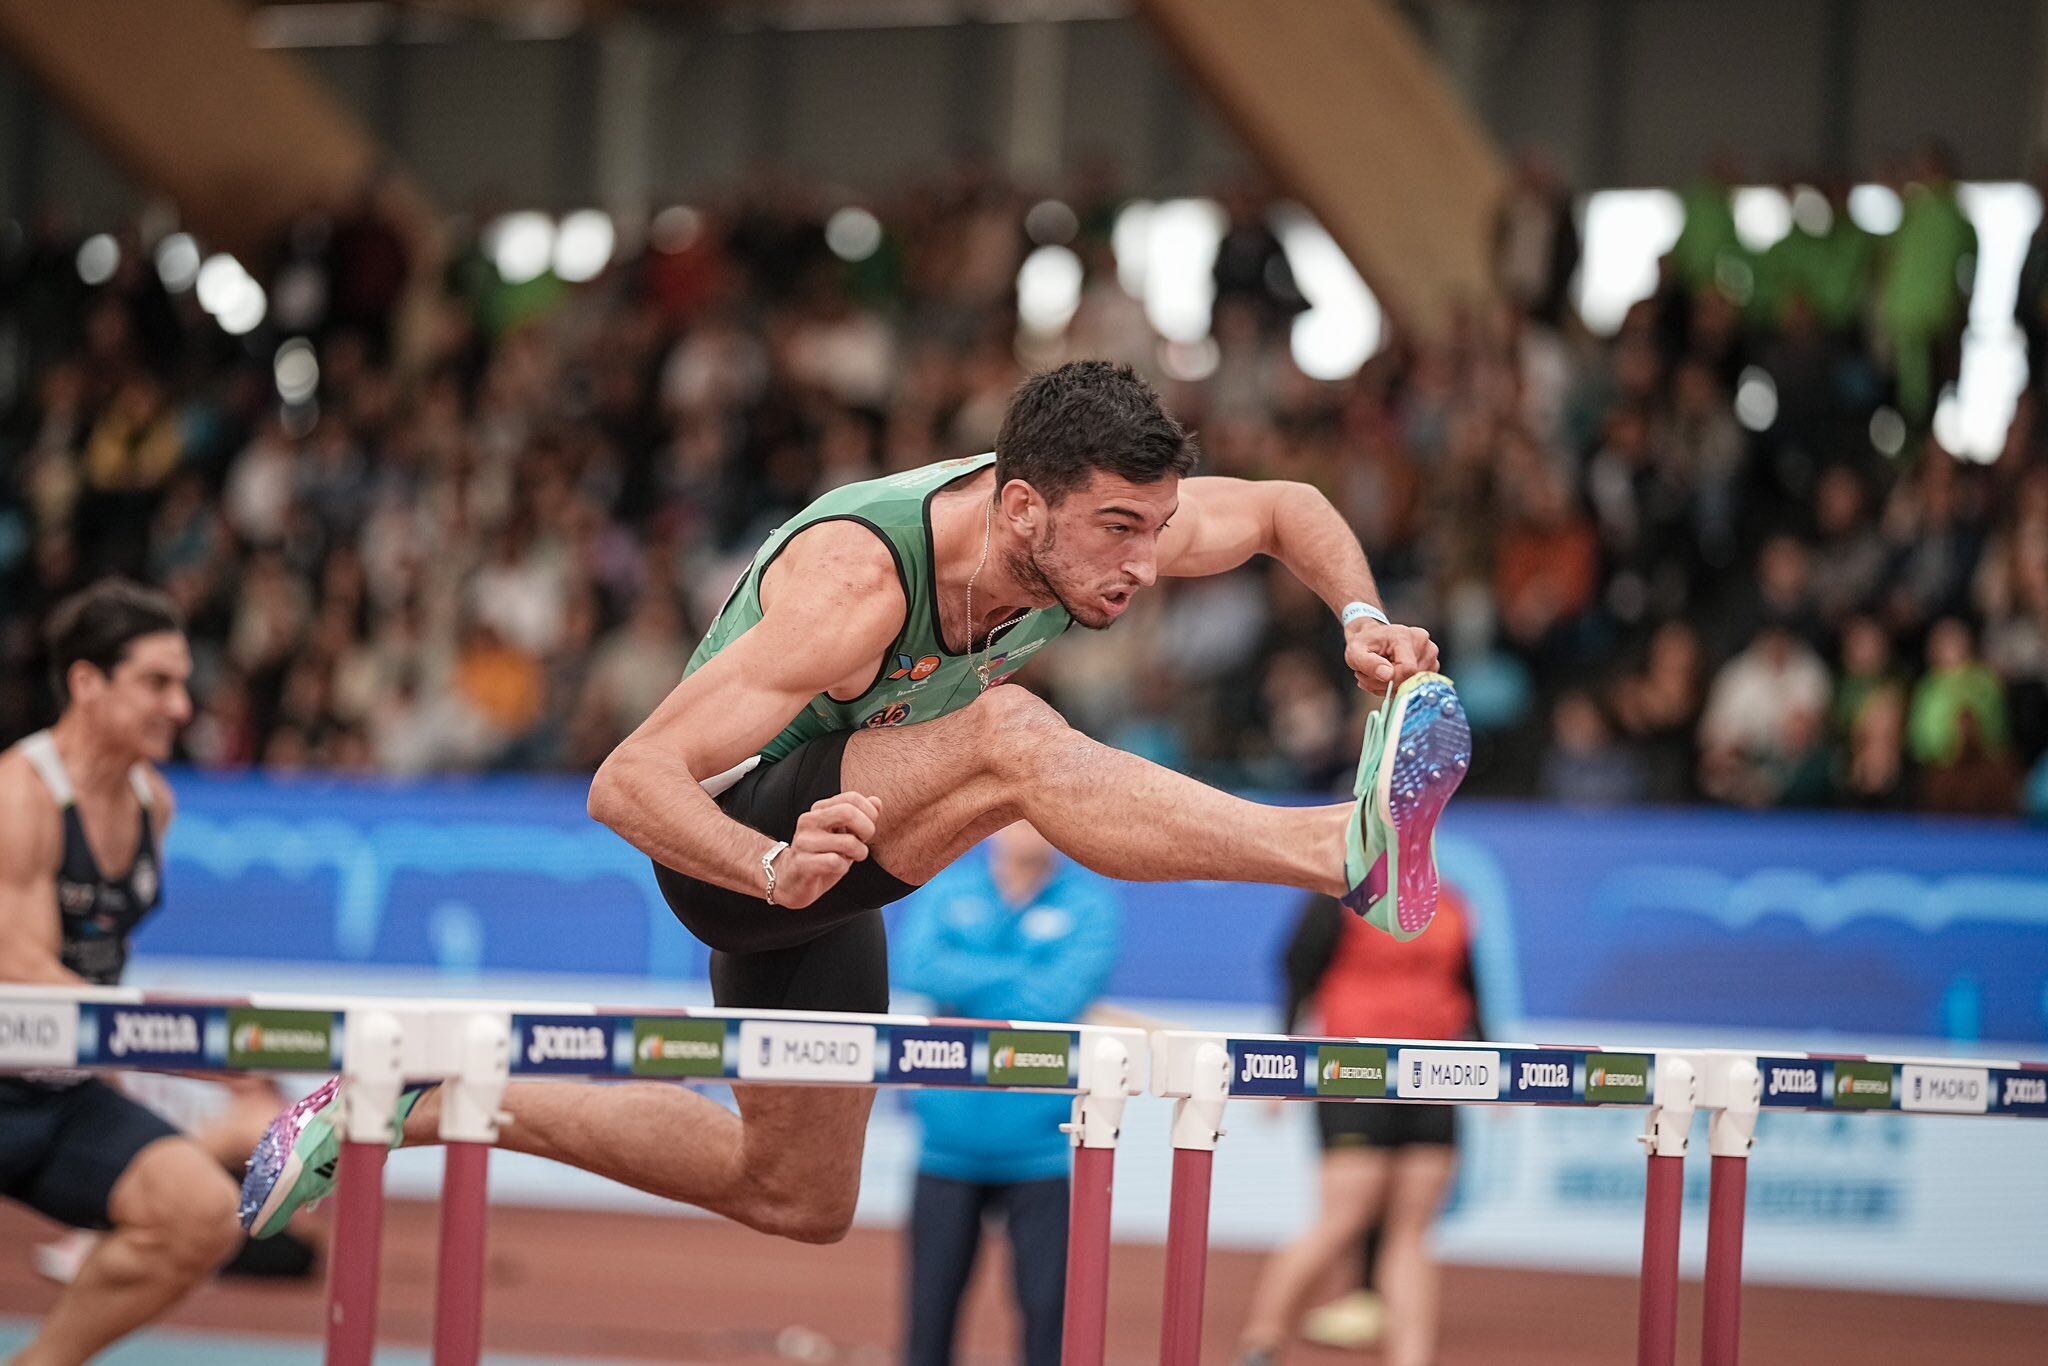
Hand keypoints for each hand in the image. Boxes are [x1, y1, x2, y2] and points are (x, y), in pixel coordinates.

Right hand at [770, 792, 882, 908]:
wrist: (790, 880)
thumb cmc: (821, 855)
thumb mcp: (843, 834)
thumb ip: (860, 816)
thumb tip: (876, 801)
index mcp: (819, 809)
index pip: (852, 798)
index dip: (869, 814)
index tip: (866, 829)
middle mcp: (809, 820)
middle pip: (848, 812)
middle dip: (866, 829)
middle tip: (863, 841)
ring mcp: (804, 841)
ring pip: (847, 841)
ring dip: (859, 853)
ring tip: (852, 857)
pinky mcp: (802, 863)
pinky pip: (835, 862)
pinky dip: (844, 867)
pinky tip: (837, 868)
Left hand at [1344, 619, 1439, 695]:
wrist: (1372, 636)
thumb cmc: (1364, 643)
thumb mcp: (1356, 652)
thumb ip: (1369, 663)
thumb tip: (1388, 676)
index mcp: (1404, 636)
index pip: (1407, 670)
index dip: (1389, 680)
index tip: (1373, 675)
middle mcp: (1423, 643)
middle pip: (1410, 679)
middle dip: (1387, 684)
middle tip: (1370, 675)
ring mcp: (1430, 655)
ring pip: (1413, 684)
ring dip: (1391, 687)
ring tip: (1378, 674)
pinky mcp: (1431, 665)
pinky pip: (1416, 685)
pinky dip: (1399, 687)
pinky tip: (1389, 676)